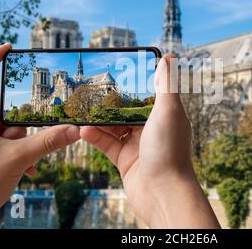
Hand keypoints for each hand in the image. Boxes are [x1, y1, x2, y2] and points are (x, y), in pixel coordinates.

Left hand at [0, 44, 80, 227]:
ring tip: (26, 163)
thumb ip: (47, 142)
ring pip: (10, 130)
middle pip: (6, 110)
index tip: (9, 48)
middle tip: (30, 144)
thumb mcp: (17, 159)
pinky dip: (19, 154)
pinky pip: (7, 144)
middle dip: (24, 127)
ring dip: (24, 145)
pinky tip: (25, 169)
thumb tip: (73, 129)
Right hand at [80, 55, 219, 227]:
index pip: (149, 95)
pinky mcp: (125, 160)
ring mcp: (138, 145)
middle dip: (111, 102)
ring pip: (114, 127)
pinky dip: (95, 136)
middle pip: (128, 111)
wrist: (162, 193)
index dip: (136, 84)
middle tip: (92, 90)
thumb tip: (169, 58)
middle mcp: (152, 130)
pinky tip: (83, 129)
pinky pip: (107, 144)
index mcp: (166, 116)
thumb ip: (167, 84)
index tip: (120, 72)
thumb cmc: (169, 150)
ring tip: (82, 109)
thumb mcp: (169, 111)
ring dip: (99, 120)